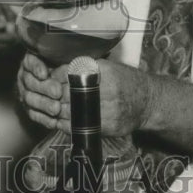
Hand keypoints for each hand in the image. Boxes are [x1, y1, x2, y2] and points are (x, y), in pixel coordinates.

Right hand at [17, 53, 69, 130]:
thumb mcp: (61, 62)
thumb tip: (73, 68)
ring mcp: (26, 94)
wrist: (60, 83)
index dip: (36, 68)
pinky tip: (54, 122)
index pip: (30, 62)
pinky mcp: (31, 109)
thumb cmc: (62, 69)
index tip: (44, 74)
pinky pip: (35, 115)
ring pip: (31, 100)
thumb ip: (65, 65)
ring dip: (45, 105)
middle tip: (57, 92)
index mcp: (31, 62)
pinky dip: (45, 119)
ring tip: (57, 109)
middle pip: (31, 82)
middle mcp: (26, 77)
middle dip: (44, 88)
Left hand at [18, 53, 152, 136]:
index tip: (47, 77)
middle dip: (53, 95)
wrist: (148, 101)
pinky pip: (80, 126)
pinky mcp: (108, 126)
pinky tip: (59, 119)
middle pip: (68, 93)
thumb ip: (85, 67)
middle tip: (44, 94)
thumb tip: (56, 70)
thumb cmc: (125, 81)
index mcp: (104, 71)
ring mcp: (108, 110)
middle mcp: (106, 90)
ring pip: (71, 111)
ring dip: (56, 110)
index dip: (55, 77)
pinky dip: (66, 124)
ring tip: (50, 107)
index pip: (70, 73)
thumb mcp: (107, 66)